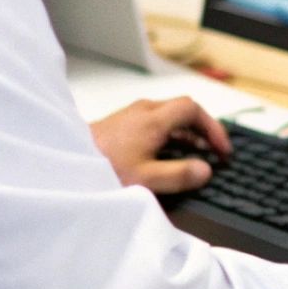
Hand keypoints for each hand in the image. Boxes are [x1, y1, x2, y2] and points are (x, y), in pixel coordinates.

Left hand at [89, 96, 230, 193]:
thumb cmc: (101, 168)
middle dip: (203, 130)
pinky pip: (155, 122)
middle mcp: (143, 110)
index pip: (193, 110)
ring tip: (197, 154)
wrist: (66, 163)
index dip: (212, 128)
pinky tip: (168, 153)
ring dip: (187, 133)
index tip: (221, 149)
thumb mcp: (146, 179)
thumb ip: (179, 175)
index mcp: (153, 119)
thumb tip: (205, 170)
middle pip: (183, 110)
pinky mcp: (122, 123)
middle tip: (214, 151)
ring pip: (168, 116)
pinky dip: (170, 134)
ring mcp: (131, 115)